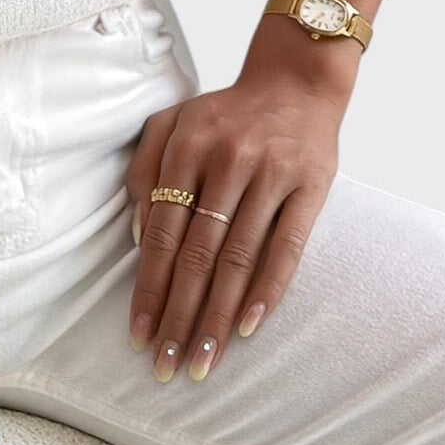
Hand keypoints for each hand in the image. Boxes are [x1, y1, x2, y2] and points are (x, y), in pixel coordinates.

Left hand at [123, 63, 346, 381]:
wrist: (295, 80)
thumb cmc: (225, 113)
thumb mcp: (170, 121)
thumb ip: (143, 169)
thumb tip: (135, 236)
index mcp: (185, 147)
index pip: (160, 232)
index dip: (148, 286)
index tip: (139, 332)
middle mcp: (226, 162)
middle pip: (196, 253)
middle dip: (178, 314)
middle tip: (166, 364)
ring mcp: (270, 174)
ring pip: (238, 258)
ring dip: (218, 316)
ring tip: (202, 359)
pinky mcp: (310, 186)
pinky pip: (287, 247)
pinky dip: (268, 290)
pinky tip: (250, 327)